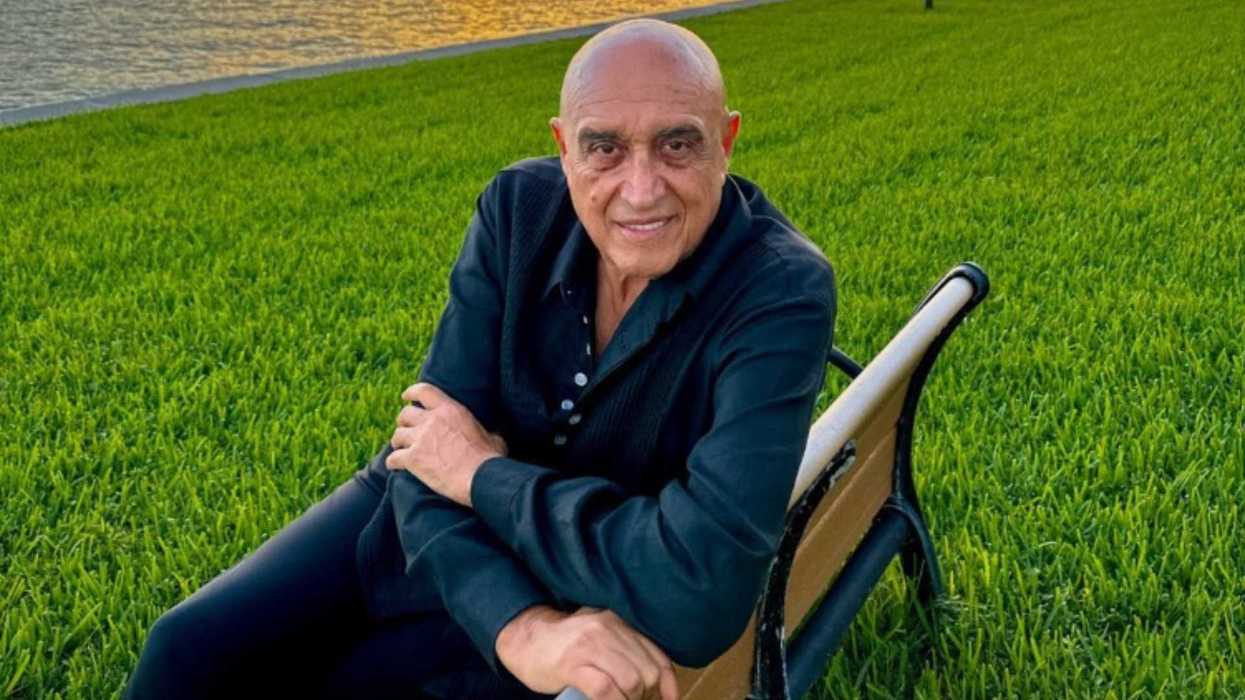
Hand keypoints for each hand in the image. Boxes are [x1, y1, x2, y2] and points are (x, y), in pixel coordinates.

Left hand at [385, 382, 506, 506]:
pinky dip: (392, 462)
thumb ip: (485, 431)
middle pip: (405, 414)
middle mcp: (431, 420)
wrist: (480, 478)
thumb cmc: (490, 459)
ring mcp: (420, 439)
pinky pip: (393, 458)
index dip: (411, 392)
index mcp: (450, 410)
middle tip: (406, 429)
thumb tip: (494, 434)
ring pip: (397, 435)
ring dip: (398, 442)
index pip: (424, 391)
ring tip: (401, 448)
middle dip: (403, 422)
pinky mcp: (412, 459)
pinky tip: (395, 467)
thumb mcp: (493, 436)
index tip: (405, 396)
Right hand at [495, 605, 678, 699]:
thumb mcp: (599, 636)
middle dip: (644, 696)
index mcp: (618, 622)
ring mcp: (589, 646)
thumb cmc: (565, 644)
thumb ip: (624, 647)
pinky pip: (605, 689)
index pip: (657, 655)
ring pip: (630, 681)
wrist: (524, 639)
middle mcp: (607, 629)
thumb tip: (655, 678)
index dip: (669, 683)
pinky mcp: (572, 664)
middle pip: (646, 671)